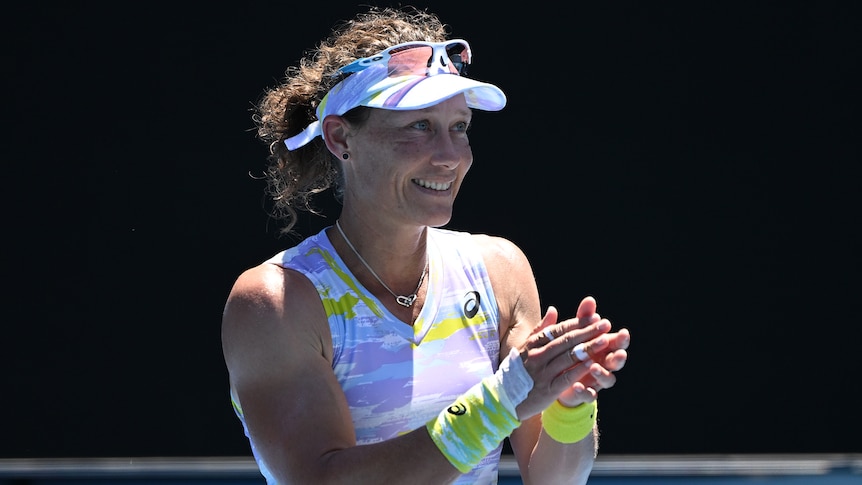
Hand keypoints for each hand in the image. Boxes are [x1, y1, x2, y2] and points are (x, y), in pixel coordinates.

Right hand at [517, 297, 629, 416]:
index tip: (595, 318)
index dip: (578, 323)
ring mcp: (542, 373)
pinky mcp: (547, 390)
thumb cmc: (518, 370)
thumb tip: (554, 309)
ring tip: (605, 341)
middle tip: (606, 324)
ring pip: (569, 357)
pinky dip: (580, 370)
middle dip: (589, 331)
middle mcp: (537, 356)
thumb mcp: (525, 347)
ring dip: (589, 348)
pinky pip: (566, 377)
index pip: (559, 330)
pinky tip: (593, 364)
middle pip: (567, 341)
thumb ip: (541, 329)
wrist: (504, 398)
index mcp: (533, 344)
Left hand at [555, 297, 628, 406]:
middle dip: (619, 357)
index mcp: (604, 348)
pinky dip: (585, 391)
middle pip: (617, 361)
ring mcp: (597, 380)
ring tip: (592, 367)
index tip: (623, 332)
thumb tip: (590, 299)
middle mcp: (604, 364)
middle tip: (619, 353)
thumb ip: (584, 318)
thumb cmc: (573, 350)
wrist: (558, 377)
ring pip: (608, 379)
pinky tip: (578, 386)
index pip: (617, 342)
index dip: (621, 339)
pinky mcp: (586, 393)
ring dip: (602, 373)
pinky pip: (589, 395)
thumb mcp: (576, 333)